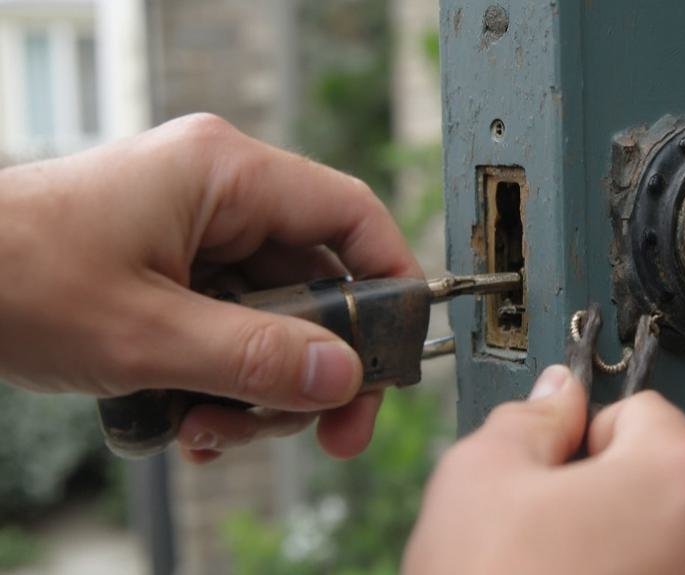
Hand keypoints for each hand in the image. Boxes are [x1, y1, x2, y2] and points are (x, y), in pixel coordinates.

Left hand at [0, 114, 421, 461]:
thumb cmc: (8, 274)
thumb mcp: (144, 334)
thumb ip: (254, 357)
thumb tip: (342, 376)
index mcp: (224, 174)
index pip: (349, 214)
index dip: (390, 281)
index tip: (400, 350)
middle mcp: (217, 196)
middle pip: (315, 281)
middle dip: (315, 364)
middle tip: (324, 427)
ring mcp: (192, 235)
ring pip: (272, 316)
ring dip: (259, 384)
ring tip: (217, 426)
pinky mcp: (170, 271)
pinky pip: (228, 326)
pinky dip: (223, 378)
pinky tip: (192, 418)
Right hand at [403, 366, 684, 574]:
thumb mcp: (478, 480)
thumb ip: (530, 417)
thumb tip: (556, 394)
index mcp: (684, 480)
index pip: (640, 413)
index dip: (583, 441)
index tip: (557, 475)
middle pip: (665, 484)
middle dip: (610, 502)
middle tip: (549, 544)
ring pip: (673, 548)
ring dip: (628, 558)